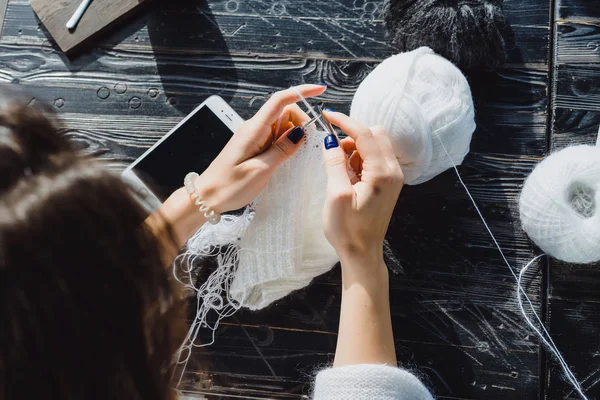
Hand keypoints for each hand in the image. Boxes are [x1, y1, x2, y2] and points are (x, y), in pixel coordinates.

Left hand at [195, 84, 324, 212]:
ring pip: (282, 126)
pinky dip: (286, 144)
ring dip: (294, 136)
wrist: (207, 197)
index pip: (280, 101)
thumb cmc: (229, 186)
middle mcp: (254, 128)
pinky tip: (288, 158)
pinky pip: (275, 138)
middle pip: (285, 112)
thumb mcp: (260, 170)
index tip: (320, 89)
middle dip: (302, 123)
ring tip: (296, 157)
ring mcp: (254, 137)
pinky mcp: (254, 146)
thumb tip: (301, 133)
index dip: (301, 92)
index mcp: (254, 130)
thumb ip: (282, 150)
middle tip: (308, 146)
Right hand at [321, 111, 403, 265]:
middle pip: (375, 134)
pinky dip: (360, 158)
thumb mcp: (336, 195)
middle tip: (332, 150)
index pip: (365, 134)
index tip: (327, 116)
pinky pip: (375, 158)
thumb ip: (334, 164)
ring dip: (355, 148)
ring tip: (339, 168)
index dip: (345, 122)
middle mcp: (393, 171)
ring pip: (375, 145)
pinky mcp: (388, 183)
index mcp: (382, 172)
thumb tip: (329, 140)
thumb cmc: (347, 229)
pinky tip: (347, 175)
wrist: (362, 253)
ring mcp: (393, 177)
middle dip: (352, 135)